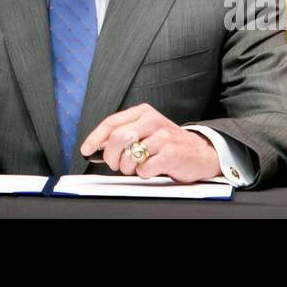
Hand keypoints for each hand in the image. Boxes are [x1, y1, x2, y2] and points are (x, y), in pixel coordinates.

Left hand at [80, 104, 219, 182]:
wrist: (200, 152)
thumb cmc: (169, 143)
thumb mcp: (147, 130)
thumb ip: (124, 133)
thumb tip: (97, 146)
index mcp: (143, 112)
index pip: (111, 122)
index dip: (95, 137)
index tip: (86, 149)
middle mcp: (152, 121)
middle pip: (117, 139)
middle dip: (111, 157)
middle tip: (116, 165)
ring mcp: (163, 137)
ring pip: (129, 156)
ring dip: (128, 168)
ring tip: (138, 166)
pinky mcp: (170, 154)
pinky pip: (144, 169)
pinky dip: (143, 174)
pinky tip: (152, 169)